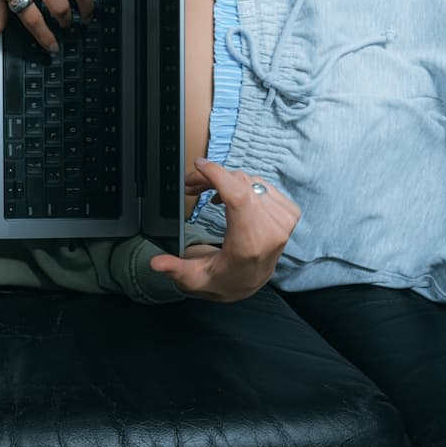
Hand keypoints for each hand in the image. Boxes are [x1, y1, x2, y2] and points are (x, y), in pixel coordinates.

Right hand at [150, 159, 300, 302]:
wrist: (250, 281)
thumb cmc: (223, 277)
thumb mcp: (195, 279)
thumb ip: (176, 270)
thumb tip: (156, 263)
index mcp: (251, 244)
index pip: (239, 196)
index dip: (218, 175)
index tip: (199, 165)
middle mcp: (272, 230)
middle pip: (239, 184)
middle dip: (211, 178)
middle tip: (190, 186)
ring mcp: (284, 219)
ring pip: (248, 180)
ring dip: (224, 181)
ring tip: (204, 192)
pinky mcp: (289, 211)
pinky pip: (259, 183)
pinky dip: (240, 185)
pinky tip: (226, 196)